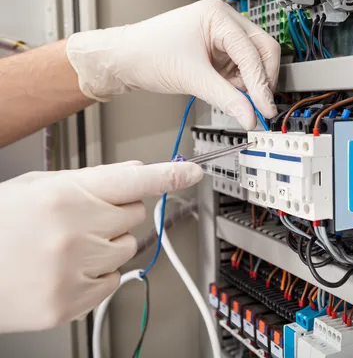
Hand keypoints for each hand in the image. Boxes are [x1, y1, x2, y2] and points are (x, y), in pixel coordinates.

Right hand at [0, 161, 202, 331]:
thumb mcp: (37, 187)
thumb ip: (91, 180)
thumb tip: (135, 173)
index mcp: (64, 197)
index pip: (132, 182)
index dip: (168, 176)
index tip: (192, 174)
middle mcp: (74, 232)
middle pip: (135, 215)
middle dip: (117, 213)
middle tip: (84, 217)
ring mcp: (74, 270)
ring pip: (127, 249)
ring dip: (108, 244)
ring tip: (67, 245)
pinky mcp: (72, 302)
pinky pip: (114, 281)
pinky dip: (98, 274)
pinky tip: (66, 268)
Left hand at [66, 0, 279, 129]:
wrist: (126, 60)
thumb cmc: (148, 54)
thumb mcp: (192, 79)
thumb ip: (227, 99)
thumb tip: (250, 116)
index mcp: (218, 16)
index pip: (252, 50)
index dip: (261, 82)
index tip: (265, 108)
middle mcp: (224, 22)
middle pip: (263, 51)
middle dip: (262, 80)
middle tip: (260, 107)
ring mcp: (223, 37)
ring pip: (255, 62)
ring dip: (251, 84)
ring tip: (237, 99)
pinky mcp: (219, 52)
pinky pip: (242, 69)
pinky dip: (241, 85)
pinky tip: (230, 94)